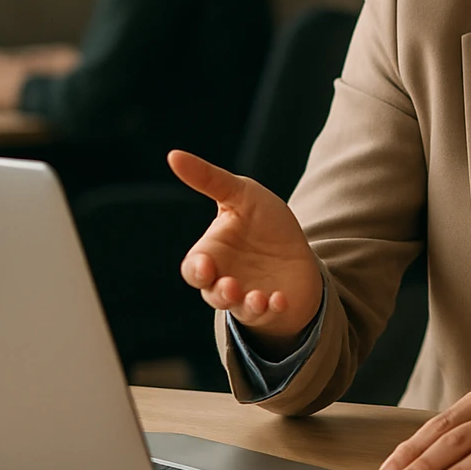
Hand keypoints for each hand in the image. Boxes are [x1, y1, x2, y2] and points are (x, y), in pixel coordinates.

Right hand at [170, 150, 322, 352]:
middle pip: (210, 293)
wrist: (296, 248)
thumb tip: (174, 156)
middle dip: (218, 292)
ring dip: (244, 303)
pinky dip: (272, 308)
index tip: (207, 265)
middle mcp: (224, 278)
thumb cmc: (262, 221)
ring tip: (255, 297)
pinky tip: (280, 299)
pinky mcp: (270, 305)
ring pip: (236, 307)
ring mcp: (246, 294)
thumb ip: (209, 179)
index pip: (195, 267)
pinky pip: (266, 313)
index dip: (198, 269)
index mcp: (212, 253)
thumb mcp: (241, 194)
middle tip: (229, 286)